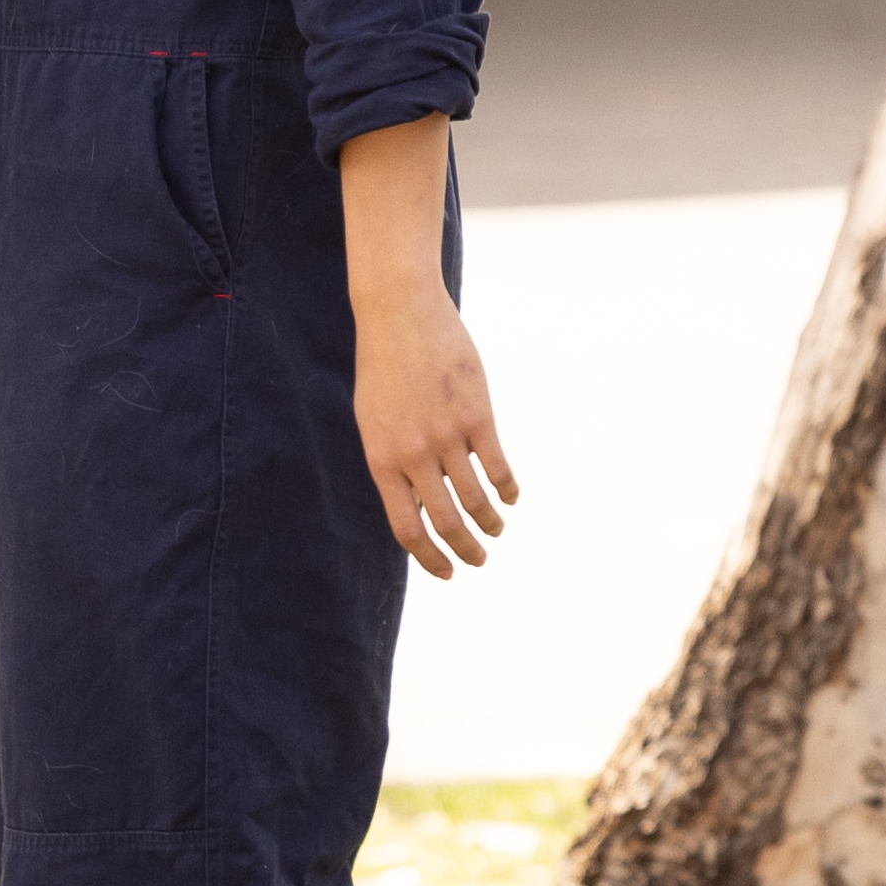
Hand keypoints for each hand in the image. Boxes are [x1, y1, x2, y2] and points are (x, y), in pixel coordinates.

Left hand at [356, 282, 515, 579]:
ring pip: (477, 499)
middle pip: (447, 522)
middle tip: (479, 560)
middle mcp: (414, 455)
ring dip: (490, 524)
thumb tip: (417, 506)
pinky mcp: (477, 415)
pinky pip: (498, 467)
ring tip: (497, 531)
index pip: (407, 529)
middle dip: (467, 550)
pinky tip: (511, 497)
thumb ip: (393, 464)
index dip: (430, 558)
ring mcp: (447, 436)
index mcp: (382, 460)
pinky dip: (508, 489)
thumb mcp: (374, 421)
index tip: (447, 572)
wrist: (399, 313)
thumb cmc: (383, 368)